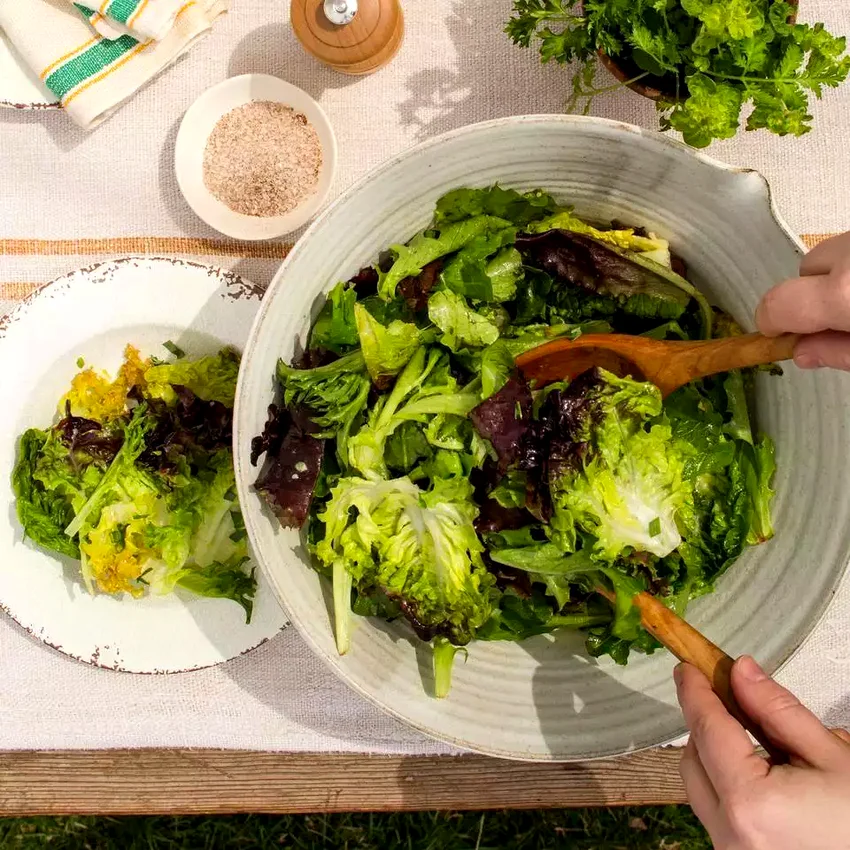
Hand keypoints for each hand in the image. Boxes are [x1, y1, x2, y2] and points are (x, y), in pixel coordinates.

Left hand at [675, 655, 849, 849]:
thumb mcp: (831, 757)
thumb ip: (778, 710)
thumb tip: (741, 672)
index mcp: (750, 803)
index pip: (707, 730)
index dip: (695, 692)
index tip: (689, 667)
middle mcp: (730, 834)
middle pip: (694, 759)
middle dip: (707, 726)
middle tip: (728, 699)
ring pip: (701, 788)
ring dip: (716, 757)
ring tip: (758, 743)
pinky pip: (718, 813)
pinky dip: (729, 787)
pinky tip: (764, 777)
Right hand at [757, 231, 849, 369]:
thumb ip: (838, 353)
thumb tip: (806, 352)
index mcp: (844, 290)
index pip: (777, 303)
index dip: (772, 322)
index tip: (780, 336)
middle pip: (807, 268)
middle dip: (815, 293)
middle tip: (840, 319)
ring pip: (836, 251)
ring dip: (841, 275)